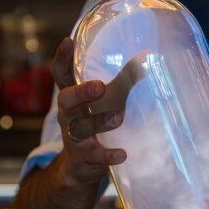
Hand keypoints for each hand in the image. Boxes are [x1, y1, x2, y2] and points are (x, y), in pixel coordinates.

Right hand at [51, 37, 127, 184]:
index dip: (63, 58)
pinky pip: (94, 155)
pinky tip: (122, 154)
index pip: (62, 75)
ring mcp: (73, 137)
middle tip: (100, 87)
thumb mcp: (107, 101)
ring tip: (118, 117)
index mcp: (72, 97)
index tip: (69, 41)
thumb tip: (146, 58)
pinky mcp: (83, 157)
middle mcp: (68, 115)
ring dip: (100, 121)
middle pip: (66, 100)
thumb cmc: (95, 123)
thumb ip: (122, 81)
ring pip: (81, 127)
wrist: (79, 167)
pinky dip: (108, 155)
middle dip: (81, 93)